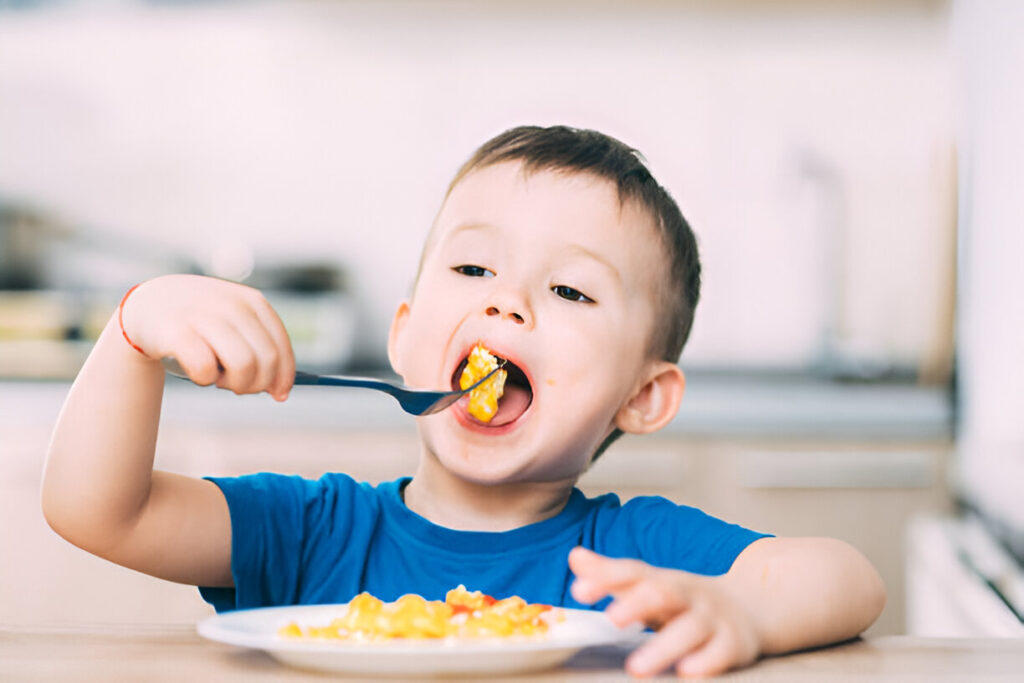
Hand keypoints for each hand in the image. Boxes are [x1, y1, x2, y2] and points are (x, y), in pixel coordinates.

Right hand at [120, 274, 294, 400]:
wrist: (148, 304)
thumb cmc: (200, 323)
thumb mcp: (234, 325)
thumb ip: (259, 350)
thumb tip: (280, 391)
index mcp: (252, 301)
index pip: (281, 345)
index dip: (284, 376)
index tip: (280, 395)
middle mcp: (232, 305)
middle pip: (267, 360)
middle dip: (258, 384)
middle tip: (239, 386)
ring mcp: (204, 315)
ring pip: (244, 365)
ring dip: (235, 384)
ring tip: (219, 379)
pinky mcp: (177, 331)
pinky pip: (206, 370)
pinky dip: (205, 380)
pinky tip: (198, 372)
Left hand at [569, 547, 760, 677]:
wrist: (752, 607)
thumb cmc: (685, 601)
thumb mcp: (651, 584)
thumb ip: (612, 575)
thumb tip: (575, 556)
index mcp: (664, 580)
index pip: (633, 573)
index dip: (606, 578)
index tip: (578, 591)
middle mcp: (688, 595)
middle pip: (663, 593)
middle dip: (637, 604)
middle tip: (612, 619)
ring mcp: (712, 619)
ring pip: (690, 629)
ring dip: (663, 647)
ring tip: (636, 667)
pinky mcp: (732, 645)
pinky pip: (720, 653)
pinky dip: (705, 662)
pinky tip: (687, 672)